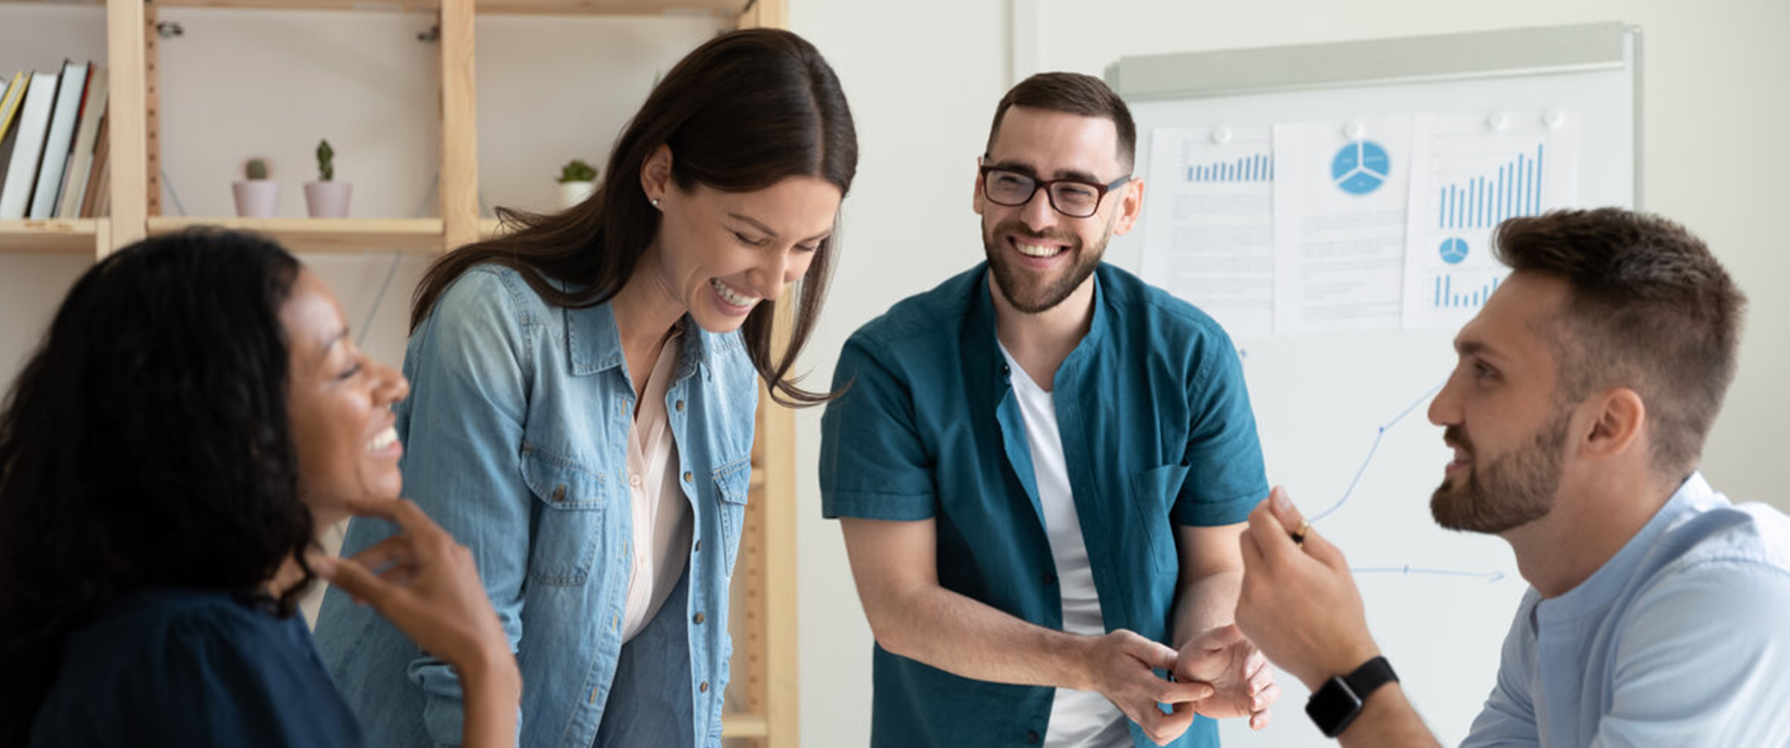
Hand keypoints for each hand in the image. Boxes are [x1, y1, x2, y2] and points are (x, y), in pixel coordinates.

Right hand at [311, 497, 514, 680]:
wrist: (484, 655)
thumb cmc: (442, 626)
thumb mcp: (393, 603)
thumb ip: (357, 581)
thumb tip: (320, 563)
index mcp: (436, 545)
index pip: (401, 511)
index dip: (373, 506)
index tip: (348, 506)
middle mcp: (448, 549)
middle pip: (402, 542)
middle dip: (371, 558)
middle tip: (344, 577)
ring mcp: (456, 566)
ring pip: (412, 560)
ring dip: (384, 574)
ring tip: (359, 599)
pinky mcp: (459, 583)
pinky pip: (424, 572)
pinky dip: (402, 581)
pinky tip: (386, 602)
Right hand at [1083, 629, 1214, 744]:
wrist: (1091, 665)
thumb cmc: (1112, 650)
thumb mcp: (1131, 641)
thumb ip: (1156, 652)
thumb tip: (1181, 661)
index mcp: (1135, 682)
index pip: (1165, 694)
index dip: (1189, 693)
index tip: (1207, 688)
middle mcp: (1135, 703)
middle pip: (1161, 728)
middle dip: (1184, 718)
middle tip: (1191, 700)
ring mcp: (1135, 714)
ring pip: (1160, 736)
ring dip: (1180, 726)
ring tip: (1184, 704)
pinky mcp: (1138, 718)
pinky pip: (1158, 735)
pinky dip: (1173, 728)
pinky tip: (1176, 709)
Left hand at [1174, 623, 1278, 729]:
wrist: (1186, 679)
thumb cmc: (1196, 655)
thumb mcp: (1206, 643)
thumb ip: (1222, 634)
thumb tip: (1240, 624)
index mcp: (1249, 648)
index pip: (1260, 653)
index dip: (1255, 663)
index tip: (1244, 671)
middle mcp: (1256, 667)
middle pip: (1268, 674)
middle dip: (1261, 682)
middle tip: (1249, 689)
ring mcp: (1255, 686)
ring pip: (1272, 692)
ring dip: (1266, 699)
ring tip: (1253, 705)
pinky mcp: (1250, 704)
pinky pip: (1264, 713)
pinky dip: (1263, 719)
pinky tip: (1253, 723)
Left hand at [1236, 487, 1379, 689]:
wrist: (1336, 663)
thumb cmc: (1342, 608)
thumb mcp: (1332, 560)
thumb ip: (1299, 525)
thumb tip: (1277, 493)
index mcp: (1284, 563)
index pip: (1258, 517)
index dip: (1268, 509)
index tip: (1280, 513)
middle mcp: (1258, 581)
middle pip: (1246, 537)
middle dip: (1265, 535)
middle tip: (1292, 550)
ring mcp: (1246, 602)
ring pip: (1247, 564)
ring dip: (1264, 563)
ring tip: (1293, 585)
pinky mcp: (1241, 618)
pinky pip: (1245, 589)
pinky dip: (1261, 588)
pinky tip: (1284, 605)